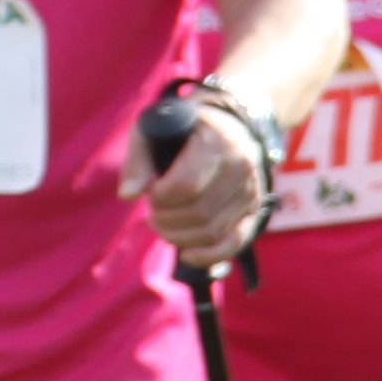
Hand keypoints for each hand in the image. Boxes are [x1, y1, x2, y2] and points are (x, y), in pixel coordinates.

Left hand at [133, 98, 269, 272]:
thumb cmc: (182, 127)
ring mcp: (251, 191)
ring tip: (162, 224)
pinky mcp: (253, 210)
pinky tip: (186, 254)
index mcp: (217, 142)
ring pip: (213, 231)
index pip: (187, 185)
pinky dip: (209, 255)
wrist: (229, 125)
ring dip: (179, 236)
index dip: (160, 196)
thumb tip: (128, 196)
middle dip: (166, 218)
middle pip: (199, 212)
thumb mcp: (153, 129)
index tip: (150, 191)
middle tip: (152, 211)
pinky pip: (235, 242)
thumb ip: (137, 160)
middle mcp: (241, 167)